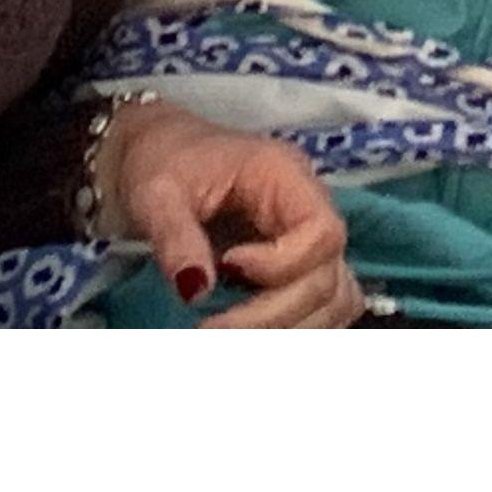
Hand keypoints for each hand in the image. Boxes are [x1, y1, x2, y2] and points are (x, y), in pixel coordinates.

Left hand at [97, 103, 363, 325]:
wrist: (159, 159)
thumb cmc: (162, 165)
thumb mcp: (157, 194)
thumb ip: (176, 237)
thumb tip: (196, 291)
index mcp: (285, 175)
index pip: (322, 230)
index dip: (283, 265)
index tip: (227, 269)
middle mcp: (309, 207)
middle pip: (327, 277)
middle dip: (272, 315)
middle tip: (210, 327)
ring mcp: (309, 240)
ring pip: (334, 299)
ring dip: (287, 328)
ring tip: (226, 330)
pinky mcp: (300, 265)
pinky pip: (327, 305)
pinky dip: (299, 327)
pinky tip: (254, 332)